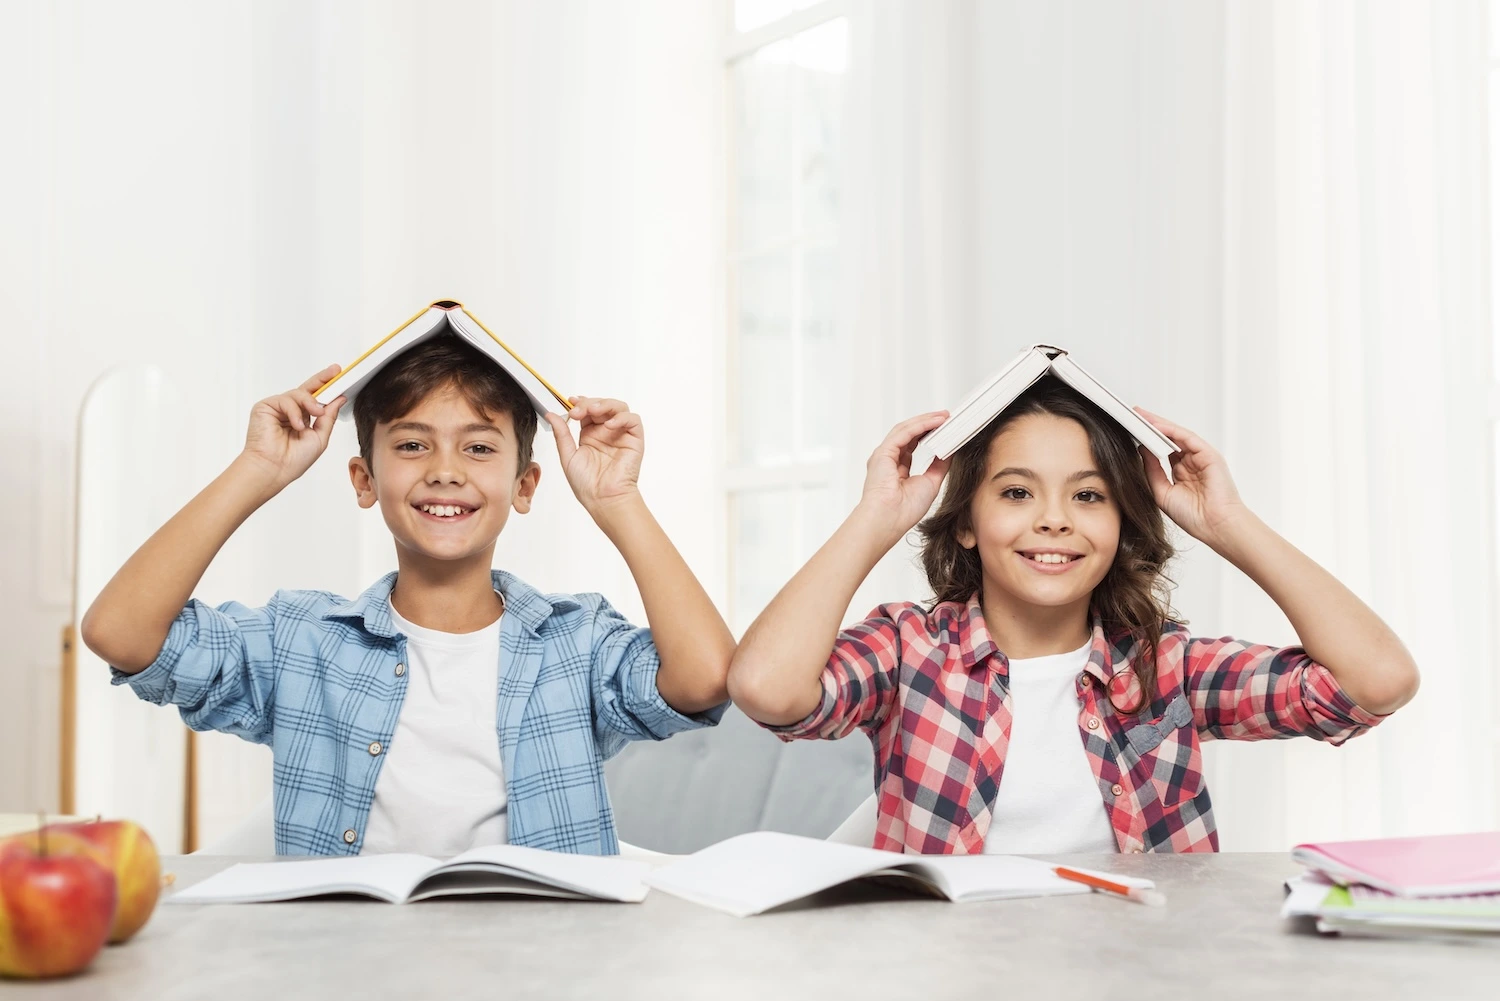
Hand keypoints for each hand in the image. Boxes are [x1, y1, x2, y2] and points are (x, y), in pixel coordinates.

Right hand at [240, 364, 344, 489]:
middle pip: (307, 389)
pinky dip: (294, 411)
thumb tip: (339, 399)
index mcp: (304, 418)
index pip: (317, 399)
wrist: (274, 469)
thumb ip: (329, 417)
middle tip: (335, 371)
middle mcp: (291, 411)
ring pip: (298, 394)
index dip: (329, 388)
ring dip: (310, 402)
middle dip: (322, 379)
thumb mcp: (320, 437)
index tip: (341, 378)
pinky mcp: (265, 407)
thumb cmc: (293, 460)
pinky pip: (285, 400)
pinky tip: (297, 424)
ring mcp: (278, 408)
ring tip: (316, 413)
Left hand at [546, 396, 643, 514]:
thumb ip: (561, 434)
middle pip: (602, 405)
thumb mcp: (568, 455)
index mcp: (590, 435)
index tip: (570, 402)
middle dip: (589, 403)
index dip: (580, 403)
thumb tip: (551, 415)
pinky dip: (622, 418)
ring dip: (605, 404)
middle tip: (578, 411)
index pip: (587, 410)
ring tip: (593, 411)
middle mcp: (606, 432)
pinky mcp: (634, 440)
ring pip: (618, 408)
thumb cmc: (587, 484)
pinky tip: (609, 425)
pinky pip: (633, 420)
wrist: (603, 499)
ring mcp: (621, 435)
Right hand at [855, 412, 951, 542]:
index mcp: (896, 470)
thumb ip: (939, 466)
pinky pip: (904, 433)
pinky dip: (920, 425)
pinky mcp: (883, 452)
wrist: (889, 519)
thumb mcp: (931, 483)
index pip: (912, 446)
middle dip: (928, 424)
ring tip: (944, 416)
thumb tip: (949, 451)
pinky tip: (935, 422)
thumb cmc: (904, 510)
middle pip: (909, 434)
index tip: (944, 429)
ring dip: (926, 421)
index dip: (928, 435)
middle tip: (946, 417)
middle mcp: (887, 460)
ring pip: (906, 430)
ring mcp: (884, 455)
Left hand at [1134, 407, 1249, 547]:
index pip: (1162, 451)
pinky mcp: (1209, 454)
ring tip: (1141, 416)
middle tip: (1134, 414)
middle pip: (1169, 439)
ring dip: (1159, 425)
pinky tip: (1156, 427)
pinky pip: (1187, 438)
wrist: (1215, 526)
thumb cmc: (1193, 516)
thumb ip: (1152, 470)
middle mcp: (1192, 463)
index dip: (1147, 441)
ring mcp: (1201, 458)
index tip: (1131, 432)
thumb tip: (1141, 450)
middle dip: (1151, 427)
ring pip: (1177, 435)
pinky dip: (1171, 431)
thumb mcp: (1162, 492)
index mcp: (1182, 473)